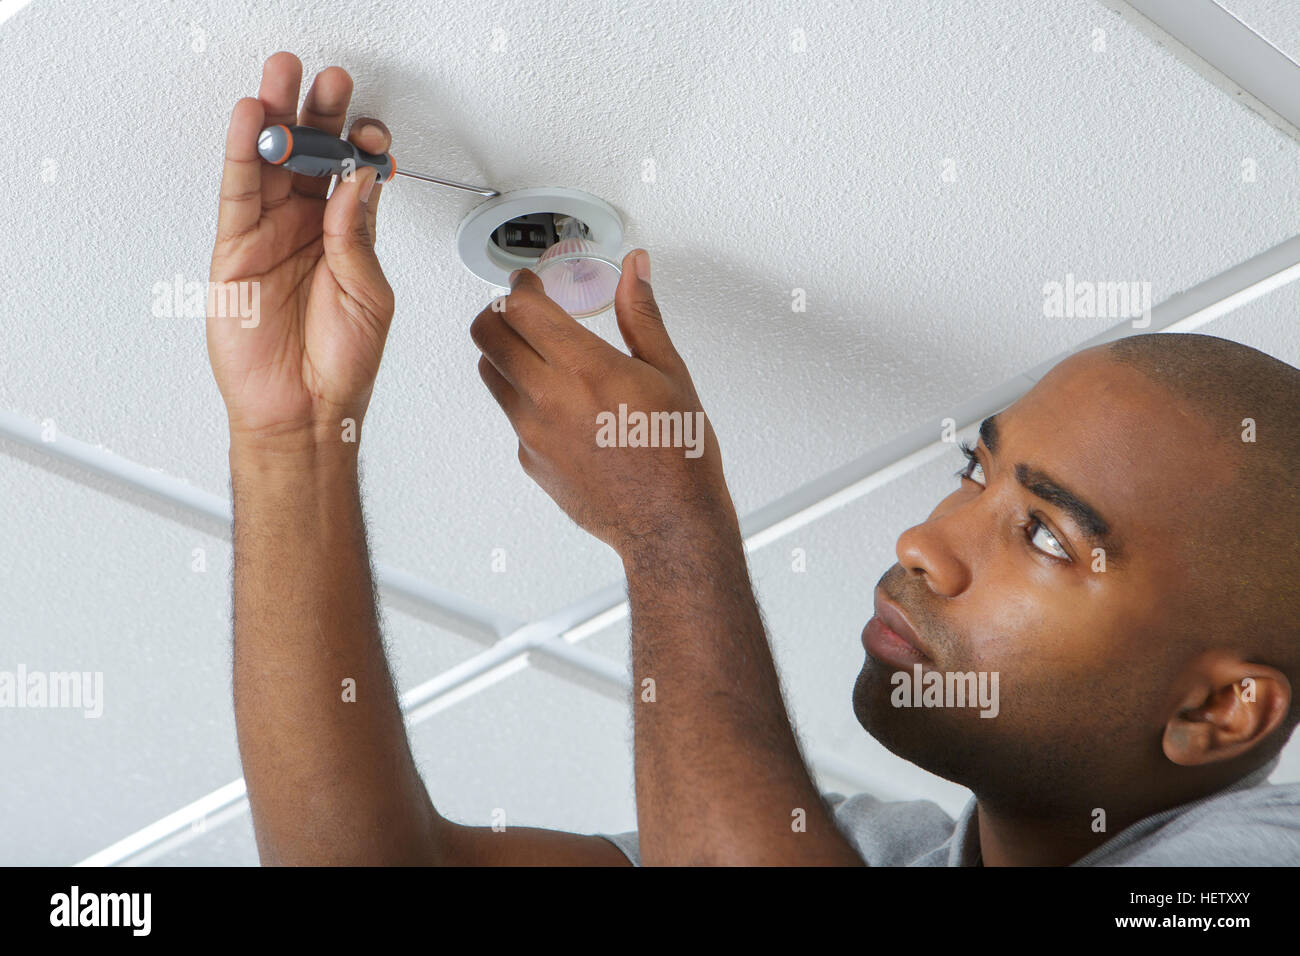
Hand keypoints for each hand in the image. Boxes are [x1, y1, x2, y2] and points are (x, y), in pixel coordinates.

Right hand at [206, 52, 394, 451]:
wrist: (304, 410)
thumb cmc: (343, 363)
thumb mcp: (370, 296)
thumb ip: (359, 237)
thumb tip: (358, 181)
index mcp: (351, 237)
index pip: (356, 176)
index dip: (363, 148)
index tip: (372, 130)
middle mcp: (311, 229)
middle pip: (314, 157)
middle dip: (321, 115)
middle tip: (329, 80)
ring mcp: (272, 235)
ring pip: (273, 163)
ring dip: (279, 117)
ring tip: (284, 76)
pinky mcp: (236, 249)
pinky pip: (238, 192)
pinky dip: (240, 152)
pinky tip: (248, 118)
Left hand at [471, 250, 737, 553]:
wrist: (669, 522)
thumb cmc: (676, 455)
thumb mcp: (669, 373)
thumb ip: (642, 315)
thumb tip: (635, 271)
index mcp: (586, 369)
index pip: (521, 307)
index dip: (520, 285)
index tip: (529, 282)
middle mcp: (549, 399)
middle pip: (488, 334)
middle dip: (499, 312)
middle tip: (520, 309)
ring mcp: (533, 433)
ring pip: (490, 374)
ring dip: (504, 352)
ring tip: (535, 352)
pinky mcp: (530, 460)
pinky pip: (511, 416)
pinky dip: (524, 399)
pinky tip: (557, 403)